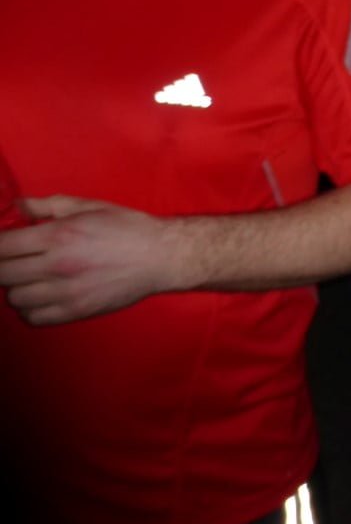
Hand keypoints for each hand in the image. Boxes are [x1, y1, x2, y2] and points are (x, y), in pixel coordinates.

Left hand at [0, 196, 177, 324]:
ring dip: (16, 288)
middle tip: (17, 260)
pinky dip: (29, 309)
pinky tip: (40, 296)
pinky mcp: (76, 311)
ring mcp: (66, 292)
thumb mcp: (89, 207)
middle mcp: (57, 265)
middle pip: (2, 274)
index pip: (2, 246)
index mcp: (59, 235)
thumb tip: (17, 206)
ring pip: (14, 298)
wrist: (160, 255)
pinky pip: (33, 318)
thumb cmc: (126, 227)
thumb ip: (48, 205)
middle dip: (3, 265)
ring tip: (30, 279)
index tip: (4, 245)